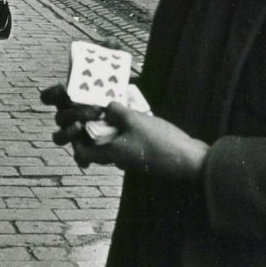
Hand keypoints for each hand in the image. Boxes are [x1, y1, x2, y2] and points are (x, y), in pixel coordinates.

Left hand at [41, 84, 208, 180]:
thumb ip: (116, 111)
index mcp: (111, 154)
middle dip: (93, 128)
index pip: (82, 153)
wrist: (190, 160)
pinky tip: (133, 114)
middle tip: (96, 110)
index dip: (75, 139)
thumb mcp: (134, 120)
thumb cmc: (159, 141)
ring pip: (112, 143)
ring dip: (110, 127)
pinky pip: (127, 142)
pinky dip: (125, 130)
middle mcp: (118, 159)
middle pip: (96, 146)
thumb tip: (106, 106)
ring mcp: (132, 158)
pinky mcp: (144, 155)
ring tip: (116, 107)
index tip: (78, 121)